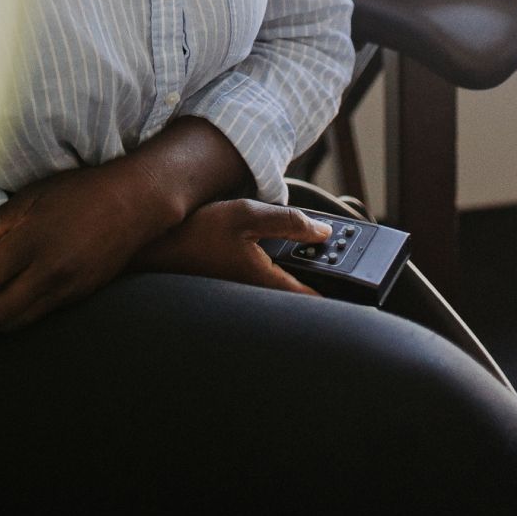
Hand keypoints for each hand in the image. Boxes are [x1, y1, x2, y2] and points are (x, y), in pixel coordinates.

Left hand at [0, 161, 176, 332]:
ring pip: (19, 321)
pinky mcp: (79, 296)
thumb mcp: (33, 195)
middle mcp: (47, 271)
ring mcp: (65, 288)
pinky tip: (8, 308)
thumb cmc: (81, 192)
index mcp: (31, 242)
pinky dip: (18, 317)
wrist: (134, 205)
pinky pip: (41, 315)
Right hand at [133, 198, 333, 296]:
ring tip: (313, 245)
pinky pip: (267, 282)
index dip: (340, 296)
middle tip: (335, 254)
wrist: (156, 246)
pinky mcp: (234, 286)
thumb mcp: (246, 215)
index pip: (313, 300)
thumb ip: (288, 222)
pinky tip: (279, 247)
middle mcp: (256, 295)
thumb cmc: (196, 232)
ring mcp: (244, 294)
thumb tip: (322, 232)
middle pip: (301, 295)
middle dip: (323, 276)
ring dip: (300, 271)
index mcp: (265, 282)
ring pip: (284, 288)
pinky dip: (281, 267)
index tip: (360, 289)